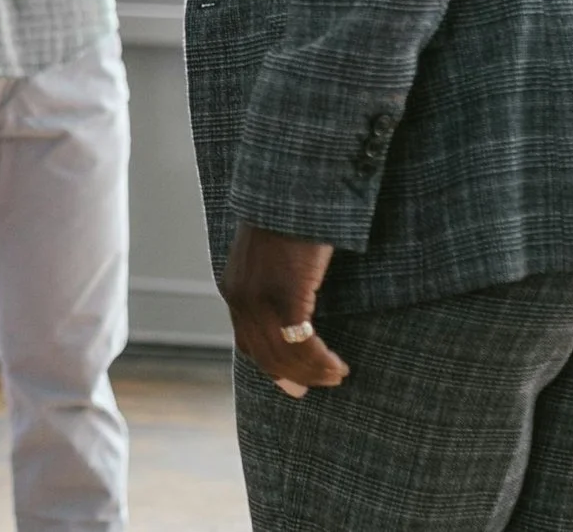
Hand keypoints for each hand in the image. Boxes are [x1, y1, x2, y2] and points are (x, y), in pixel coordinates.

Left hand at [220, 221, 347, 397]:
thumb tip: (291, 305)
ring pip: (284, 355)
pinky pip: (301, 343)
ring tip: (337, 374)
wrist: (291, 188)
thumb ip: (271, 280)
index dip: (273, 368)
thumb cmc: (288, 216)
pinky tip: (337, 364)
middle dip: (296, 376)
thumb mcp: (269, 253)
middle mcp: (241, 298)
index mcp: (235, 289)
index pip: (248, 343)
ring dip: (313, 372)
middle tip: (322, 384)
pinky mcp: (285, 296)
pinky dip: (320, 361)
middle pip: (266, 356)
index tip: (293, 384)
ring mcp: (260, 299)